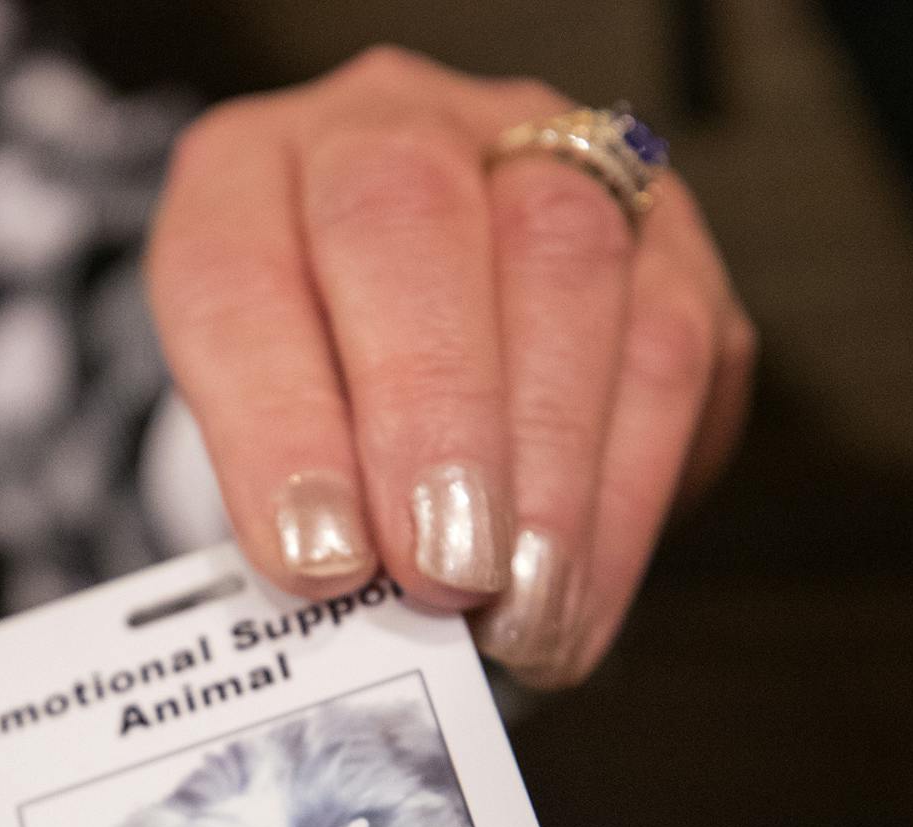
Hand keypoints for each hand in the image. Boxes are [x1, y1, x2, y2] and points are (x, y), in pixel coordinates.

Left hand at [148, 47, 754, 684]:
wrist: (397, 333)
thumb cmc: (308, 394)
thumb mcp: (246, 434)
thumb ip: (281, 496)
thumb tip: (342, 604)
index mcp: (247, 174)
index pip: (238, 271)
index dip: (278, 424)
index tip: (316, 560)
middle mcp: (388, 128)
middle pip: (407, 223)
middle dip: (433, 421)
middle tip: (441, 575)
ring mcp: (533, 153)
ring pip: (567, 268)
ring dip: (549, 473)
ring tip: (519, 612)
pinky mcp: (658, 226)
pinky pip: (674, 338)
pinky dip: (626, 492)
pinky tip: (582, 593)